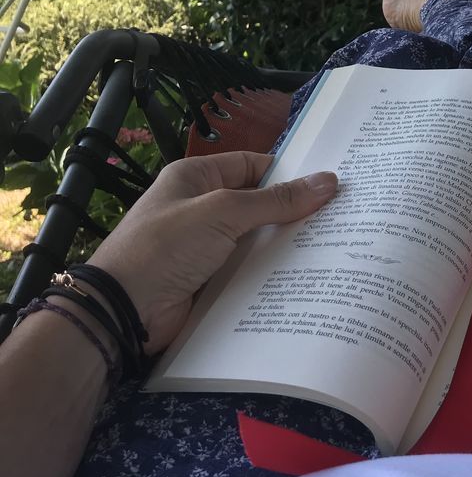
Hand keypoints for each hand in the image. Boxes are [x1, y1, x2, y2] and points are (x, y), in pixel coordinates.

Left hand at [87, 152, 337, 354]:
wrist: (123, 311)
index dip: (288, 173)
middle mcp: (201, 210)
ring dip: (286, 247)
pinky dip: (272, 276)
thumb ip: (275, 200)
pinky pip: (249, 273)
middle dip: (293, 213)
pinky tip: (307, 280)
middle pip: (258, 206)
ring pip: (256, 242)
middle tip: (342, 218)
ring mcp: (205, 249)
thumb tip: (328, 181)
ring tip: (335, 249)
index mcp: (195, 178)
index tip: (330, 183)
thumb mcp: (222, 212)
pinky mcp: (211, 283)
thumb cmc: (166, 246)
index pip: (251, 165)